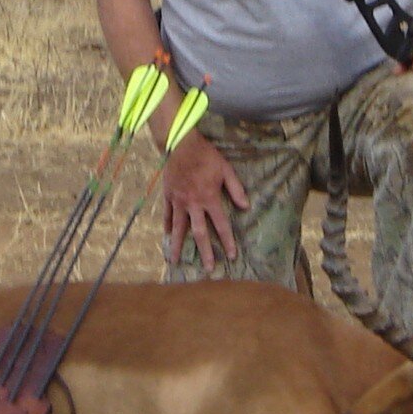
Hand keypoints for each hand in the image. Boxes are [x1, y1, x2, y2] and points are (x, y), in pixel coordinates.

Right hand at [162, 132, 246, 272]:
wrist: (181, 144)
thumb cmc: (206, 156)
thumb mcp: (226, 169)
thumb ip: (236, 189)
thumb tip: (246, 206)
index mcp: (209, 198)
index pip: (221, 225)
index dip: (227, 241)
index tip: (231, 255)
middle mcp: (193, 204)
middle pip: (199, 233)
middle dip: (205, 252)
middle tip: (208, 270)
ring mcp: (178, 201)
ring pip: (178, 228)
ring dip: (177, 246)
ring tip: (174, 261)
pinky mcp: (168, 196)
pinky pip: (167, 214)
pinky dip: (166, 226)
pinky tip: (166, 236)